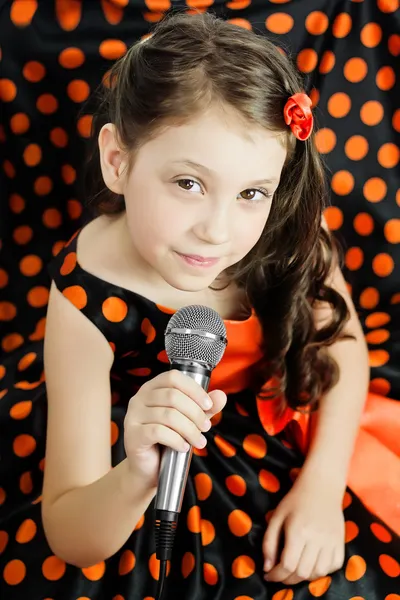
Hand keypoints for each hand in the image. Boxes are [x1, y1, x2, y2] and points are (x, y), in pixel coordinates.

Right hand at [124, 370, 226, 484]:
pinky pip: (158, 432)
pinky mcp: (132, 434)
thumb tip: (221, 395)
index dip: (193, 389)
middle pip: (173, 396)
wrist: (147, 469)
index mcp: (152, 388)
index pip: (173, 377)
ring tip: (199, 441)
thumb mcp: (190, 420)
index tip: (208, 405)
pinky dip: (176, 440)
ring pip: (168, 415)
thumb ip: (205, 408)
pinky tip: (183, 447)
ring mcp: (133, 416)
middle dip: (195, 413)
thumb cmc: (167, 440)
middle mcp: (139, 398)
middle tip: (206, 428)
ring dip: (189, 429)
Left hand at [262, 477, 344, 584]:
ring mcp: (331, 542)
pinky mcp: (341, 542)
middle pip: (302, 573)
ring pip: (318, 573)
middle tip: (280, 574)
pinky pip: (334, 567)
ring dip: (305, 577)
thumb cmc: (295, 501)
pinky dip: (322, 571)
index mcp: (298, 531)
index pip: (287, 565)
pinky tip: (312, 564)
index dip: (276, 575)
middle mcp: (316, 539)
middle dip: (288, 579)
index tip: (268, 575)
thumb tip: (267, 567)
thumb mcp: (276, 517)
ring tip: (295, 570)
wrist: (321, 487)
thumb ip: (269, 543)